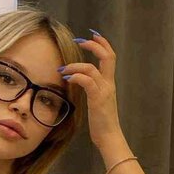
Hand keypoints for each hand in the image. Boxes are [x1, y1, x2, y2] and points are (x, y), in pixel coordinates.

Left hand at [58, 31, 122, 149]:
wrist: (109, 137)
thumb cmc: (101, 123)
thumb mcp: (96, 102)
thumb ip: (91, 90)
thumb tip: (77, 81)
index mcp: (109, 84)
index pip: (110, 57)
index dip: (102, 44)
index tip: (91, 35)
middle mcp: (109, 84)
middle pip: (108, 56)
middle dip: (93, 45)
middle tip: (78, 40)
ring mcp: (104, 91)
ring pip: (92, 68)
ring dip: (75, 65)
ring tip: (63, 69)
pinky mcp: (97, 99)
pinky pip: (87, 81)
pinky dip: (76, 76)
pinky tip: (67, 78)